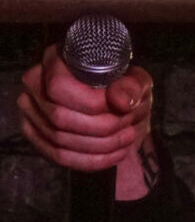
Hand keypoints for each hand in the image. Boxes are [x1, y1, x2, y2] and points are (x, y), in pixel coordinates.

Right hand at [16, 43, 155, 197]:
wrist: (120, 110)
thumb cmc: (125, 91)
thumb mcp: (137, 82)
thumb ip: (131, 87)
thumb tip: (120, 102)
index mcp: (55, 60)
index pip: (59, 87)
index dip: (92, 104)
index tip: (121, 108)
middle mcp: (34, 84)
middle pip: (59, 117)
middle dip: (102, 127)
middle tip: (127, 126)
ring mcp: (31, 111)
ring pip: (60, 139)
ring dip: (102, 145)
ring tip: (126, 137)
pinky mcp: (37, 136)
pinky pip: (60, 157)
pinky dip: (93, 160)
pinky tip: (116, 153)